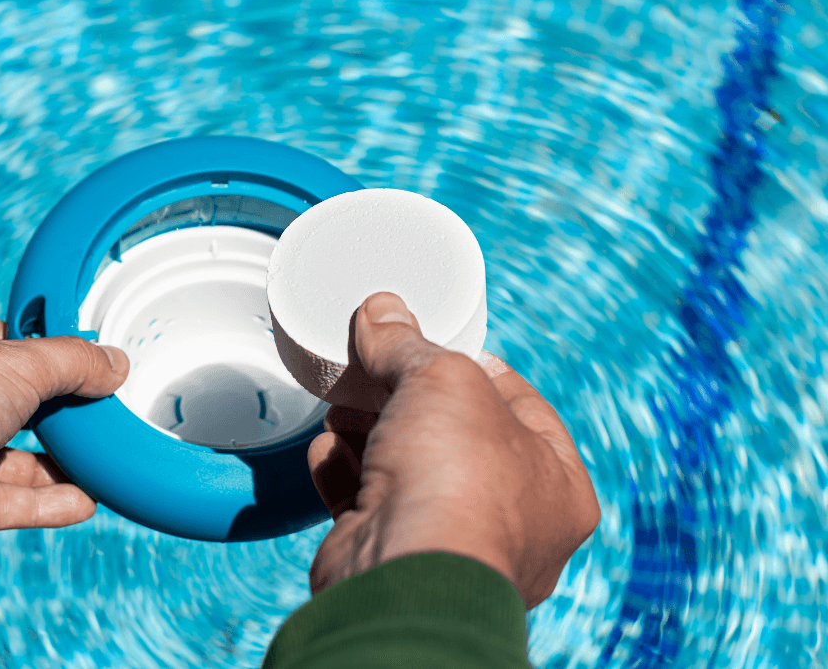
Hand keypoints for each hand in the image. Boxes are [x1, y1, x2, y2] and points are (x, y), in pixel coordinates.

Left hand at [0, 304, 127, 602]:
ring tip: (101, 461)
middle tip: (94, 409)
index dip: (20, 338)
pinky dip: (41, 502)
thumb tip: (116, 364)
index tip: (66, 350)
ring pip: (1, 457)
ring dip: (51, 463)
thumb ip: (72, 362)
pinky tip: (85, 501)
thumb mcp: (17, 363)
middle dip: (46, 409)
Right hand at [306, 293, 598, 607]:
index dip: (475, 366)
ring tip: (343, 404)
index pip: (520, 405)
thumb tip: (381, 312)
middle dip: (407, 400)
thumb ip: (409, 344)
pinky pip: (368, 505)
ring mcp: (450, 546)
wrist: (403, 575)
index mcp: (557, 484)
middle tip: (375, 369)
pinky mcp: (393, 558)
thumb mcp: (442, 379)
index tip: (435, 344)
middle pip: (454, 437)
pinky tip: (329, 448)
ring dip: (370, 433)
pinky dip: (346, 474)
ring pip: (408, 472)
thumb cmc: (458, 484)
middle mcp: (512, 523)